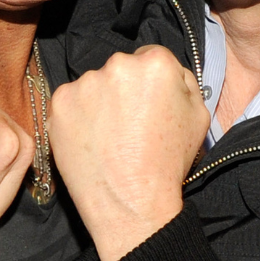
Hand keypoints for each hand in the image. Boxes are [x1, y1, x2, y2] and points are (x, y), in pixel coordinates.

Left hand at [49, 45, 209, 260]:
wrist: (131, 202)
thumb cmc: (168, 162)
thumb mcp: (199, 116)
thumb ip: (185, 82)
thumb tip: (169, 72)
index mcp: (156, 63)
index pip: (151, 58)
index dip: (151, 83)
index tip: (149, 106)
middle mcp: (118, 64)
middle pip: (121, 69)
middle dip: (124, 90)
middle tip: (130, 125)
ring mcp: (85, 83)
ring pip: (94, 85)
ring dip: (99, 102)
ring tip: (110, 138)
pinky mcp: (60, 103)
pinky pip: (71, 101)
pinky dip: (78, 117)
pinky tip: (91, 140)